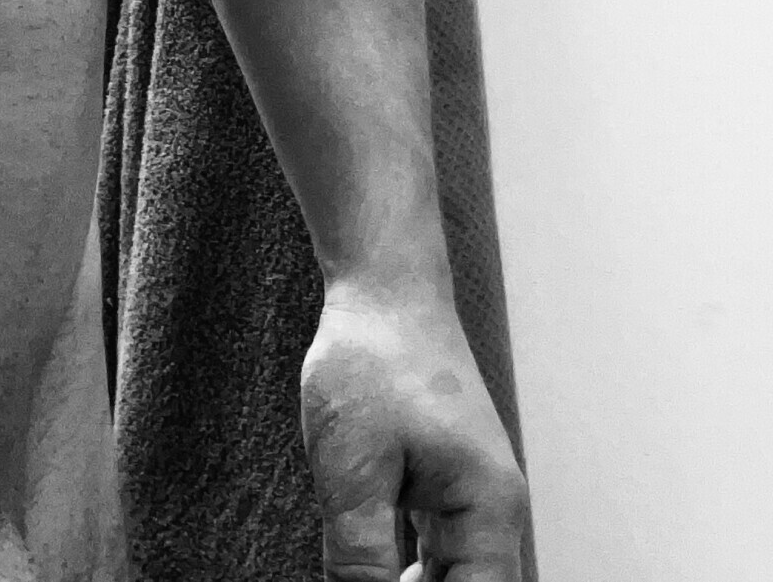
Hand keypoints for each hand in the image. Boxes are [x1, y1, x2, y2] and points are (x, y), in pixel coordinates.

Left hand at [299, 281, 528, 581]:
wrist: (382, 291)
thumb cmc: (373, 360)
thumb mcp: (352, 467)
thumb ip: (359, 553)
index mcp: (489, 511)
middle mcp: (492, 511)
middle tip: (355, 580)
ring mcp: (471, 497)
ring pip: (453, 576)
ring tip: (358, 574)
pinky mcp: (444, 482)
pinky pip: (435, 550)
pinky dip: (405, 569)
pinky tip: (370, 569)